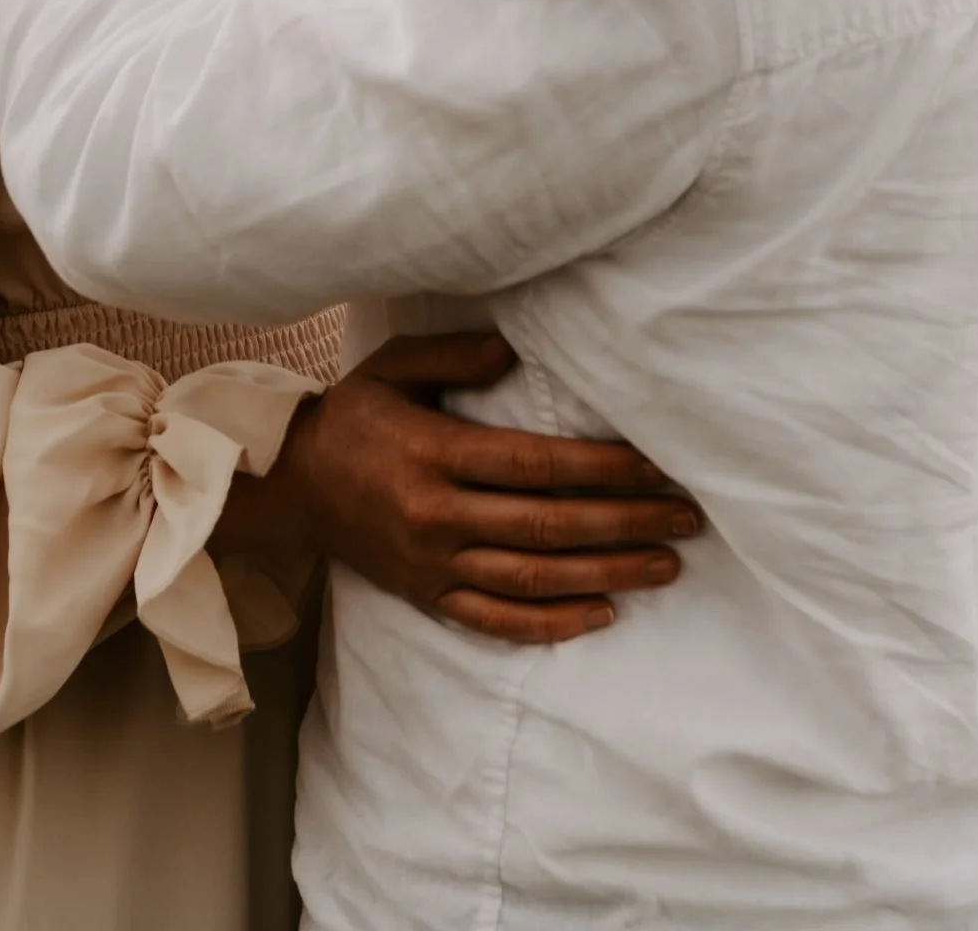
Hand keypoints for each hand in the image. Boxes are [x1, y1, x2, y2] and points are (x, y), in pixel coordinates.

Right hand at [217, 332, 700, 644]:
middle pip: (549, 525)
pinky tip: (603, 614)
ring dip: (608, 574)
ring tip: (666, 565)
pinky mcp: (428, 597)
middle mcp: (437, 515)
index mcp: (434, 452)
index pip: (537, 465)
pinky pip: (497, 621)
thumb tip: (523, 352)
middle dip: (626, 521)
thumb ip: (458, 353)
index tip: (658, 465)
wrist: (290, 485)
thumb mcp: (394, 365)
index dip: (603, 467)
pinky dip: (553, 624)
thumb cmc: (353, 414)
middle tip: (687, 517)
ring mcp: (433, 564)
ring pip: (534, 579)